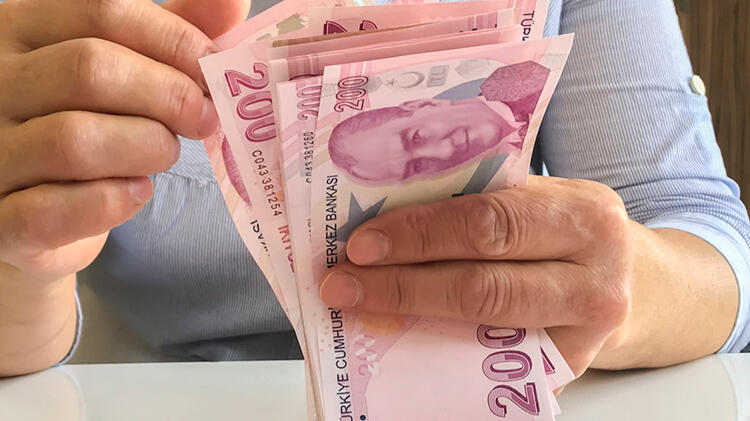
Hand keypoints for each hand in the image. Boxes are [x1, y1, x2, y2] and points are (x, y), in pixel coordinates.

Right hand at [0, 0, 249, 283]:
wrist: (37, 213)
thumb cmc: (89, 125)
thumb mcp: (126, 69)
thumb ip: (170, 34)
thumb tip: (232, 1)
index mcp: (22, 29)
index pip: (100, 11)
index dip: (173, 40)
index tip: (212, 71)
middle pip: (89, 70)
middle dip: (168, 96)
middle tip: (203, 120)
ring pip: (74, 139)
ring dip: (146, 147)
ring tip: (164, 153)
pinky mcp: (2, 221)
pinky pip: (56, 209)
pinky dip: (114, 201)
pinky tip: (135, 192)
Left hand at [319, 176, 633, 378]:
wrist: (649, 289)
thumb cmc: (579, 238)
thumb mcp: (549, 205)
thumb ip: (488, 205)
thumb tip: (391, 217)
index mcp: (582, 215)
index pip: (487, 222)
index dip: (420, 235)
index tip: (362, 244)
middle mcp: (594, 275)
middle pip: (483, 282)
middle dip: (402, 284)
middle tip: (345, 282)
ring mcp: (587, 332)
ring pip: (486, 326)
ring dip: (411, 318)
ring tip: (362, 308)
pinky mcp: (571, 369)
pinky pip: (496, 363)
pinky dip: (440, 350)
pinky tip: (401, 340)